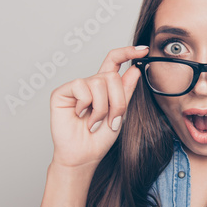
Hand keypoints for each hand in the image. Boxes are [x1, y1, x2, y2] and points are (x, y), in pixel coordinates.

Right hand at [49, 46, 148, 167]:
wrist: (84, 156)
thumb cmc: (100, 138)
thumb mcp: (120, 113)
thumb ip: (126, 91)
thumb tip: (135, 69)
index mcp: (106, 87)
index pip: (115, 62)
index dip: (128, 52)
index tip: (144, 50)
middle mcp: (91, 83)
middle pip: (112, 76)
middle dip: (117, 101)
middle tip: (112, 120)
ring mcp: (76, 87)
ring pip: (99, 82)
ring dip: (102, 108)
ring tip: (95, 122)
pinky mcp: (62, 92)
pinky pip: (82, 87)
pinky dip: (86, 106)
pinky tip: (80, 116)